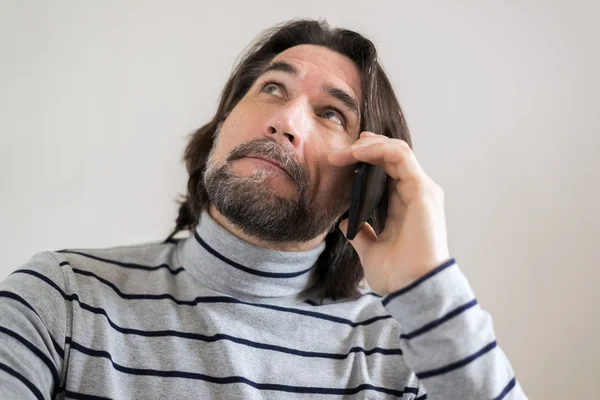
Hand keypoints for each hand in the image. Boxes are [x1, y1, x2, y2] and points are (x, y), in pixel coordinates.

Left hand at [328, 131, 450, 295]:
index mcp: (405, 205)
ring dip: (367, 146)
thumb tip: (347, 222)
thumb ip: (362, 234)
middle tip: (337, 153)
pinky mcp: (421, 189)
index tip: (341, 159)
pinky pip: (399, 155)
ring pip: (395, 150)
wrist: (412, 288)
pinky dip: (377, 149)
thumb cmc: (398, 275)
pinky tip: (356, 153)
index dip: (366, 159)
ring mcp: (421, 190)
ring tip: (342, 153)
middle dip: (363, 148)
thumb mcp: (371, 251)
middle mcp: (416, 193)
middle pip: (391, 155)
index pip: (388, 170)